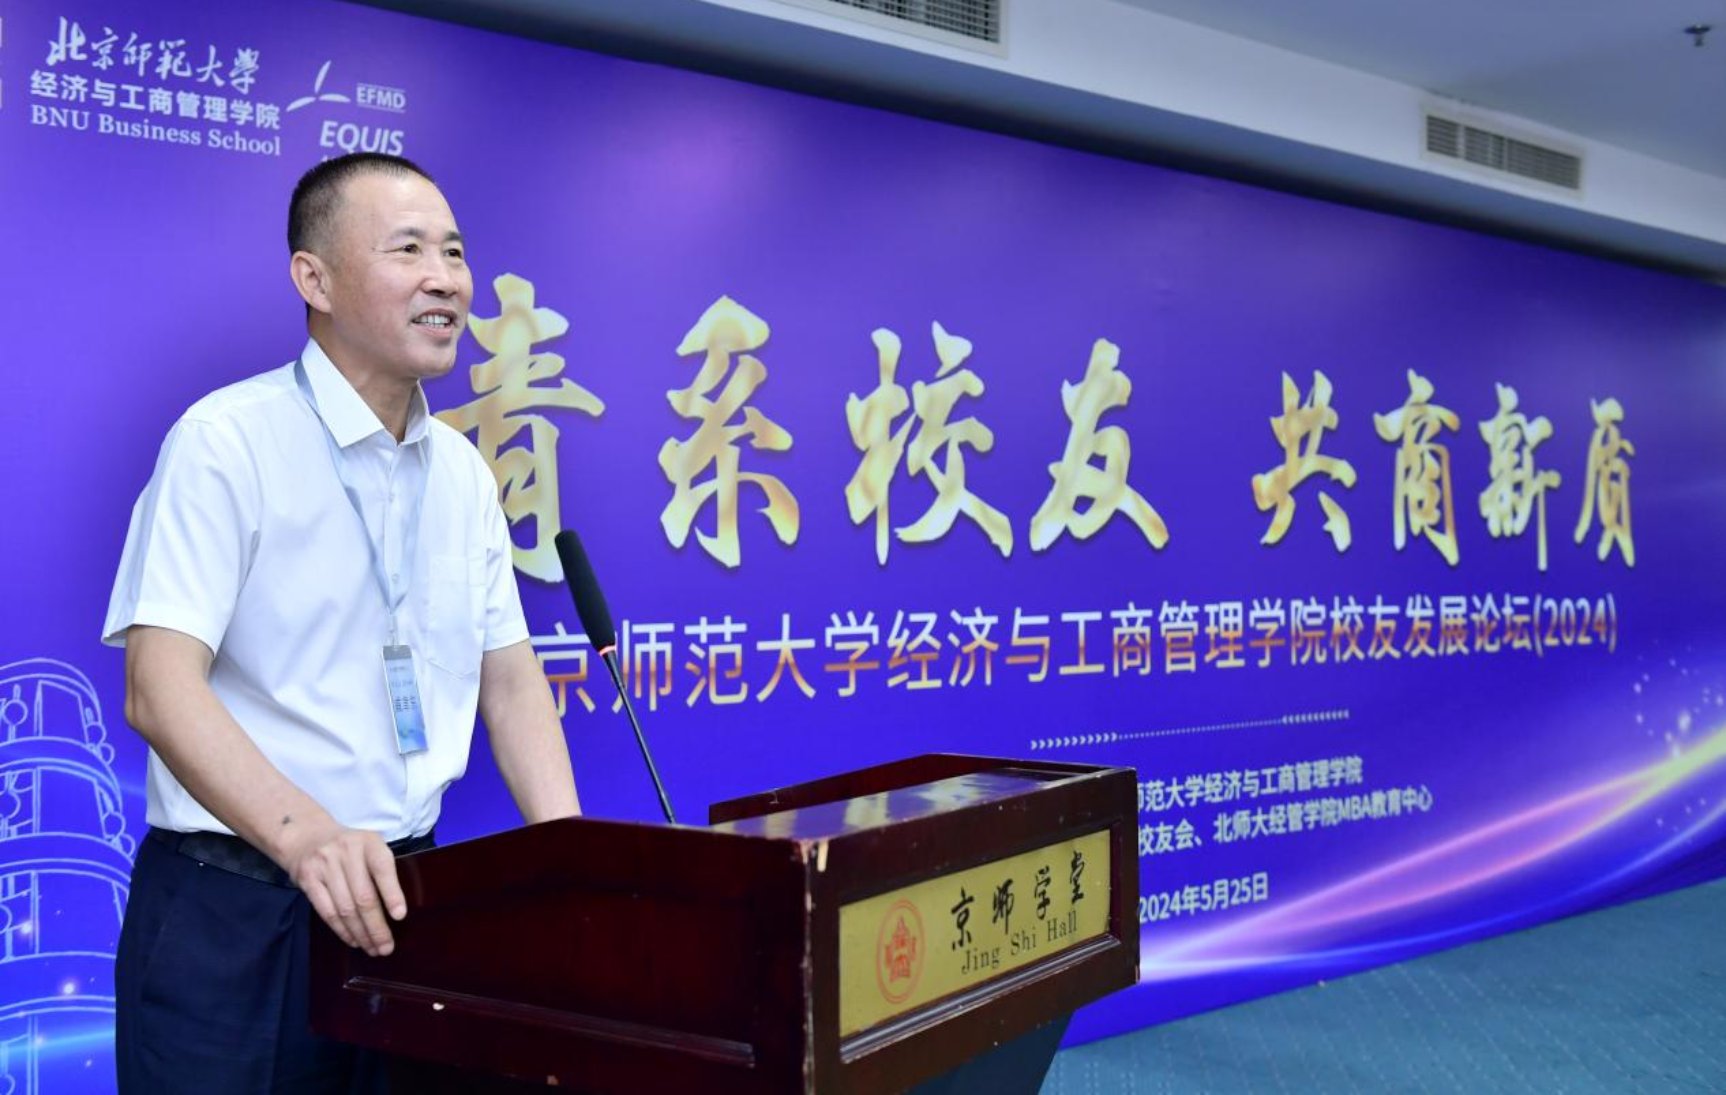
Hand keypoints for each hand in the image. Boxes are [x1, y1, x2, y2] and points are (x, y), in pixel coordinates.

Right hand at [284, 822, 407, 956]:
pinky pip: (326, 911)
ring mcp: (325, 865)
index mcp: (369, 842)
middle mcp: (347, 851)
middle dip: (376, 927)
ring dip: (360, 933)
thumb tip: (398, 911)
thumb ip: (382, 870)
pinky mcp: (308, 879)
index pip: (383, 868)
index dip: (392, 894)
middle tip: (386, 947)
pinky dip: (341, 930)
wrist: (306, 836)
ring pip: (345, 908)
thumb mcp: (369, 847)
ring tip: (371, 948)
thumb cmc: (349, 848)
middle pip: (363, 896)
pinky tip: (352, 940)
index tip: (400, 916)